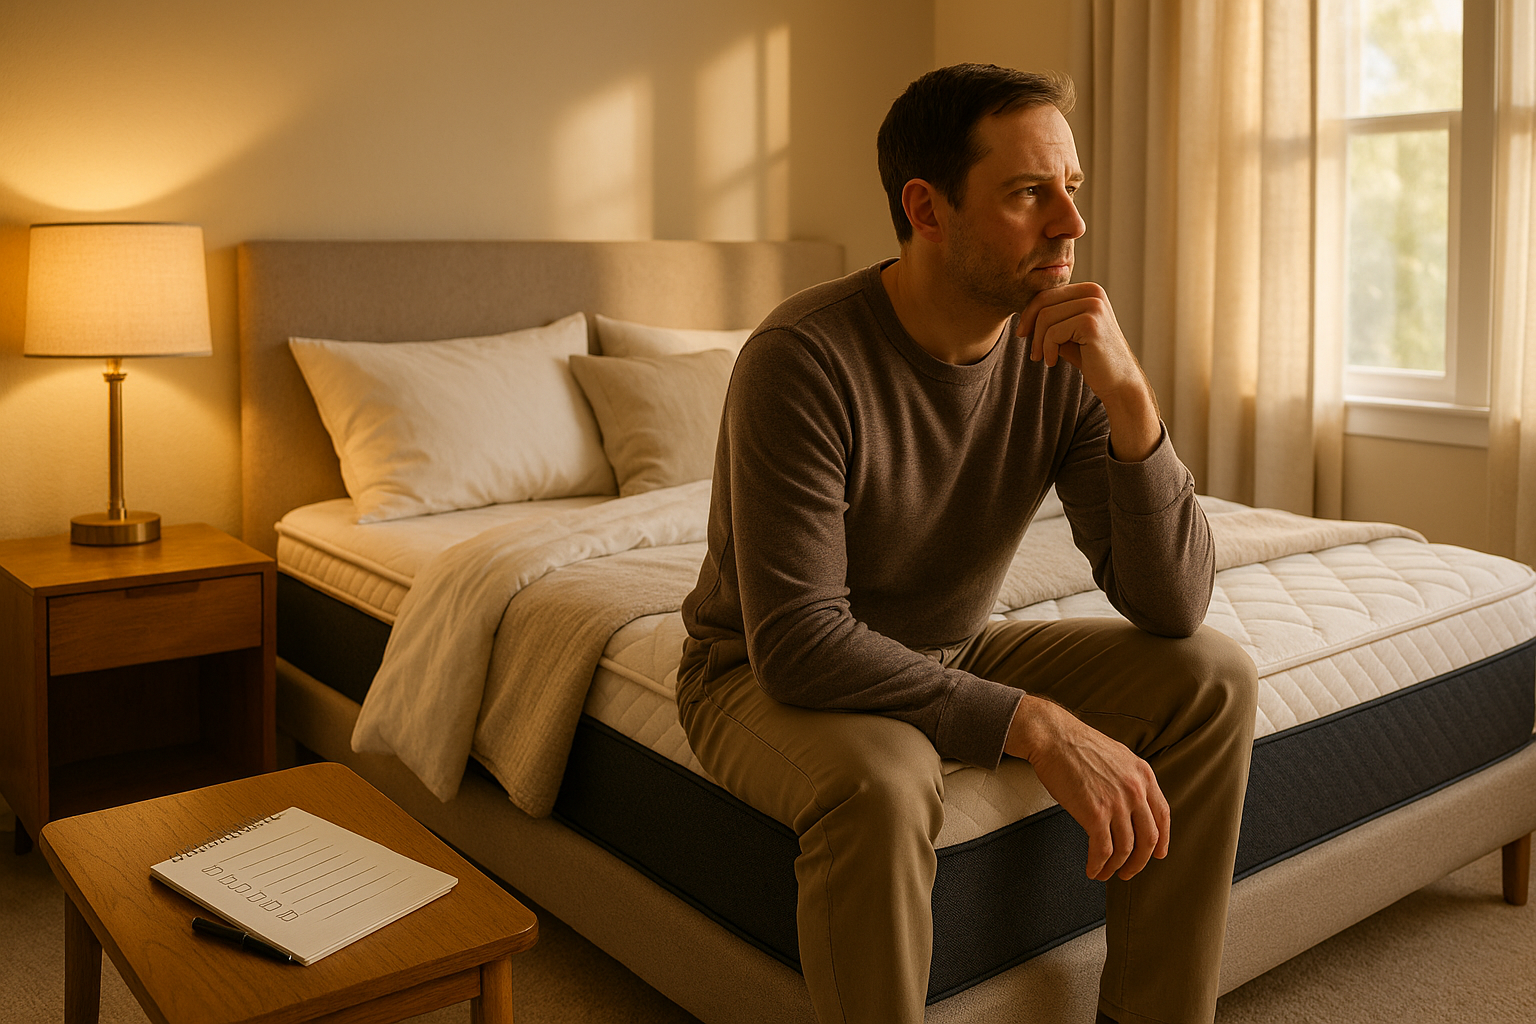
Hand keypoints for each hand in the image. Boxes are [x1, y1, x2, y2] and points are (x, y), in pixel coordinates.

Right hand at [1004, 694, 1169, 881]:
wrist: (1053, 737)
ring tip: (1106, 873)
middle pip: (1148, 838)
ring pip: (1125, 849)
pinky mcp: (1095, 814)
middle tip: (1129, 871)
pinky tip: (1093, 869)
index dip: (1162, 840)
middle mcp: (1135, 790)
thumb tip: (1131, 804)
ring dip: (1116, 867)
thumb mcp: (1117, 756)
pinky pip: (1103, 850)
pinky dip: (1098, 865)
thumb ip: (1130, 779)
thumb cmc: (1077, 744)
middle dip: (1139, 861)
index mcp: (1143, 774)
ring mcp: (1117, 803)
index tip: (1157, 853)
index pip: (1162, 815)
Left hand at [1016, 282, 1159, 461]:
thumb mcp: (1067, 333)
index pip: (1046, 293)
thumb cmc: (1090, 358)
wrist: (1119, 382)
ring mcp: (1094, 305)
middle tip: (1031, 351)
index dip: (1029, 314)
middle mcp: (1093, 292)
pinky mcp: (1091, 323)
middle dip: (1030, 327)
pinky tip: (1053, 362)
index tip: (1023, 334)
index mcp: (1088, 290)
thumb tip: (1022, 314)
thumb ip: (1050, 319)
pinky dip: (1047, 350)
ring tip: (1043, 358)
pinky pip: (1053, 333)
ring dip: (1038, 342)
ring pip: (1045, 317)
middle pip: (1043, 302)